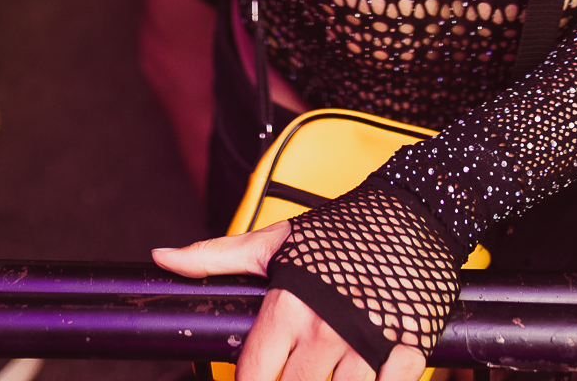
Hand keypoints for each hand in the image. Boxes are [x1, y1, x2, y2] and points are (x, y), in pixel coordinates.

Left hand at [152, 227, 426, 380]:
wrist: (416, 211)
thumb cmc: (341, 231)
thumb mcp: (276, 241)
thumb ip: (215, 255)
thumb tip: (160, 256)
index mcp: (288, 306)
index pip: (253, 377)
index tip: (260, 379)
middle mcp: (324, 331)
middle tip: (300, 371)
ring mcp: (366, 348)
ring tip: (329, 371)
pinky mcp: (405, 356)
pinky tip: (365, 375)